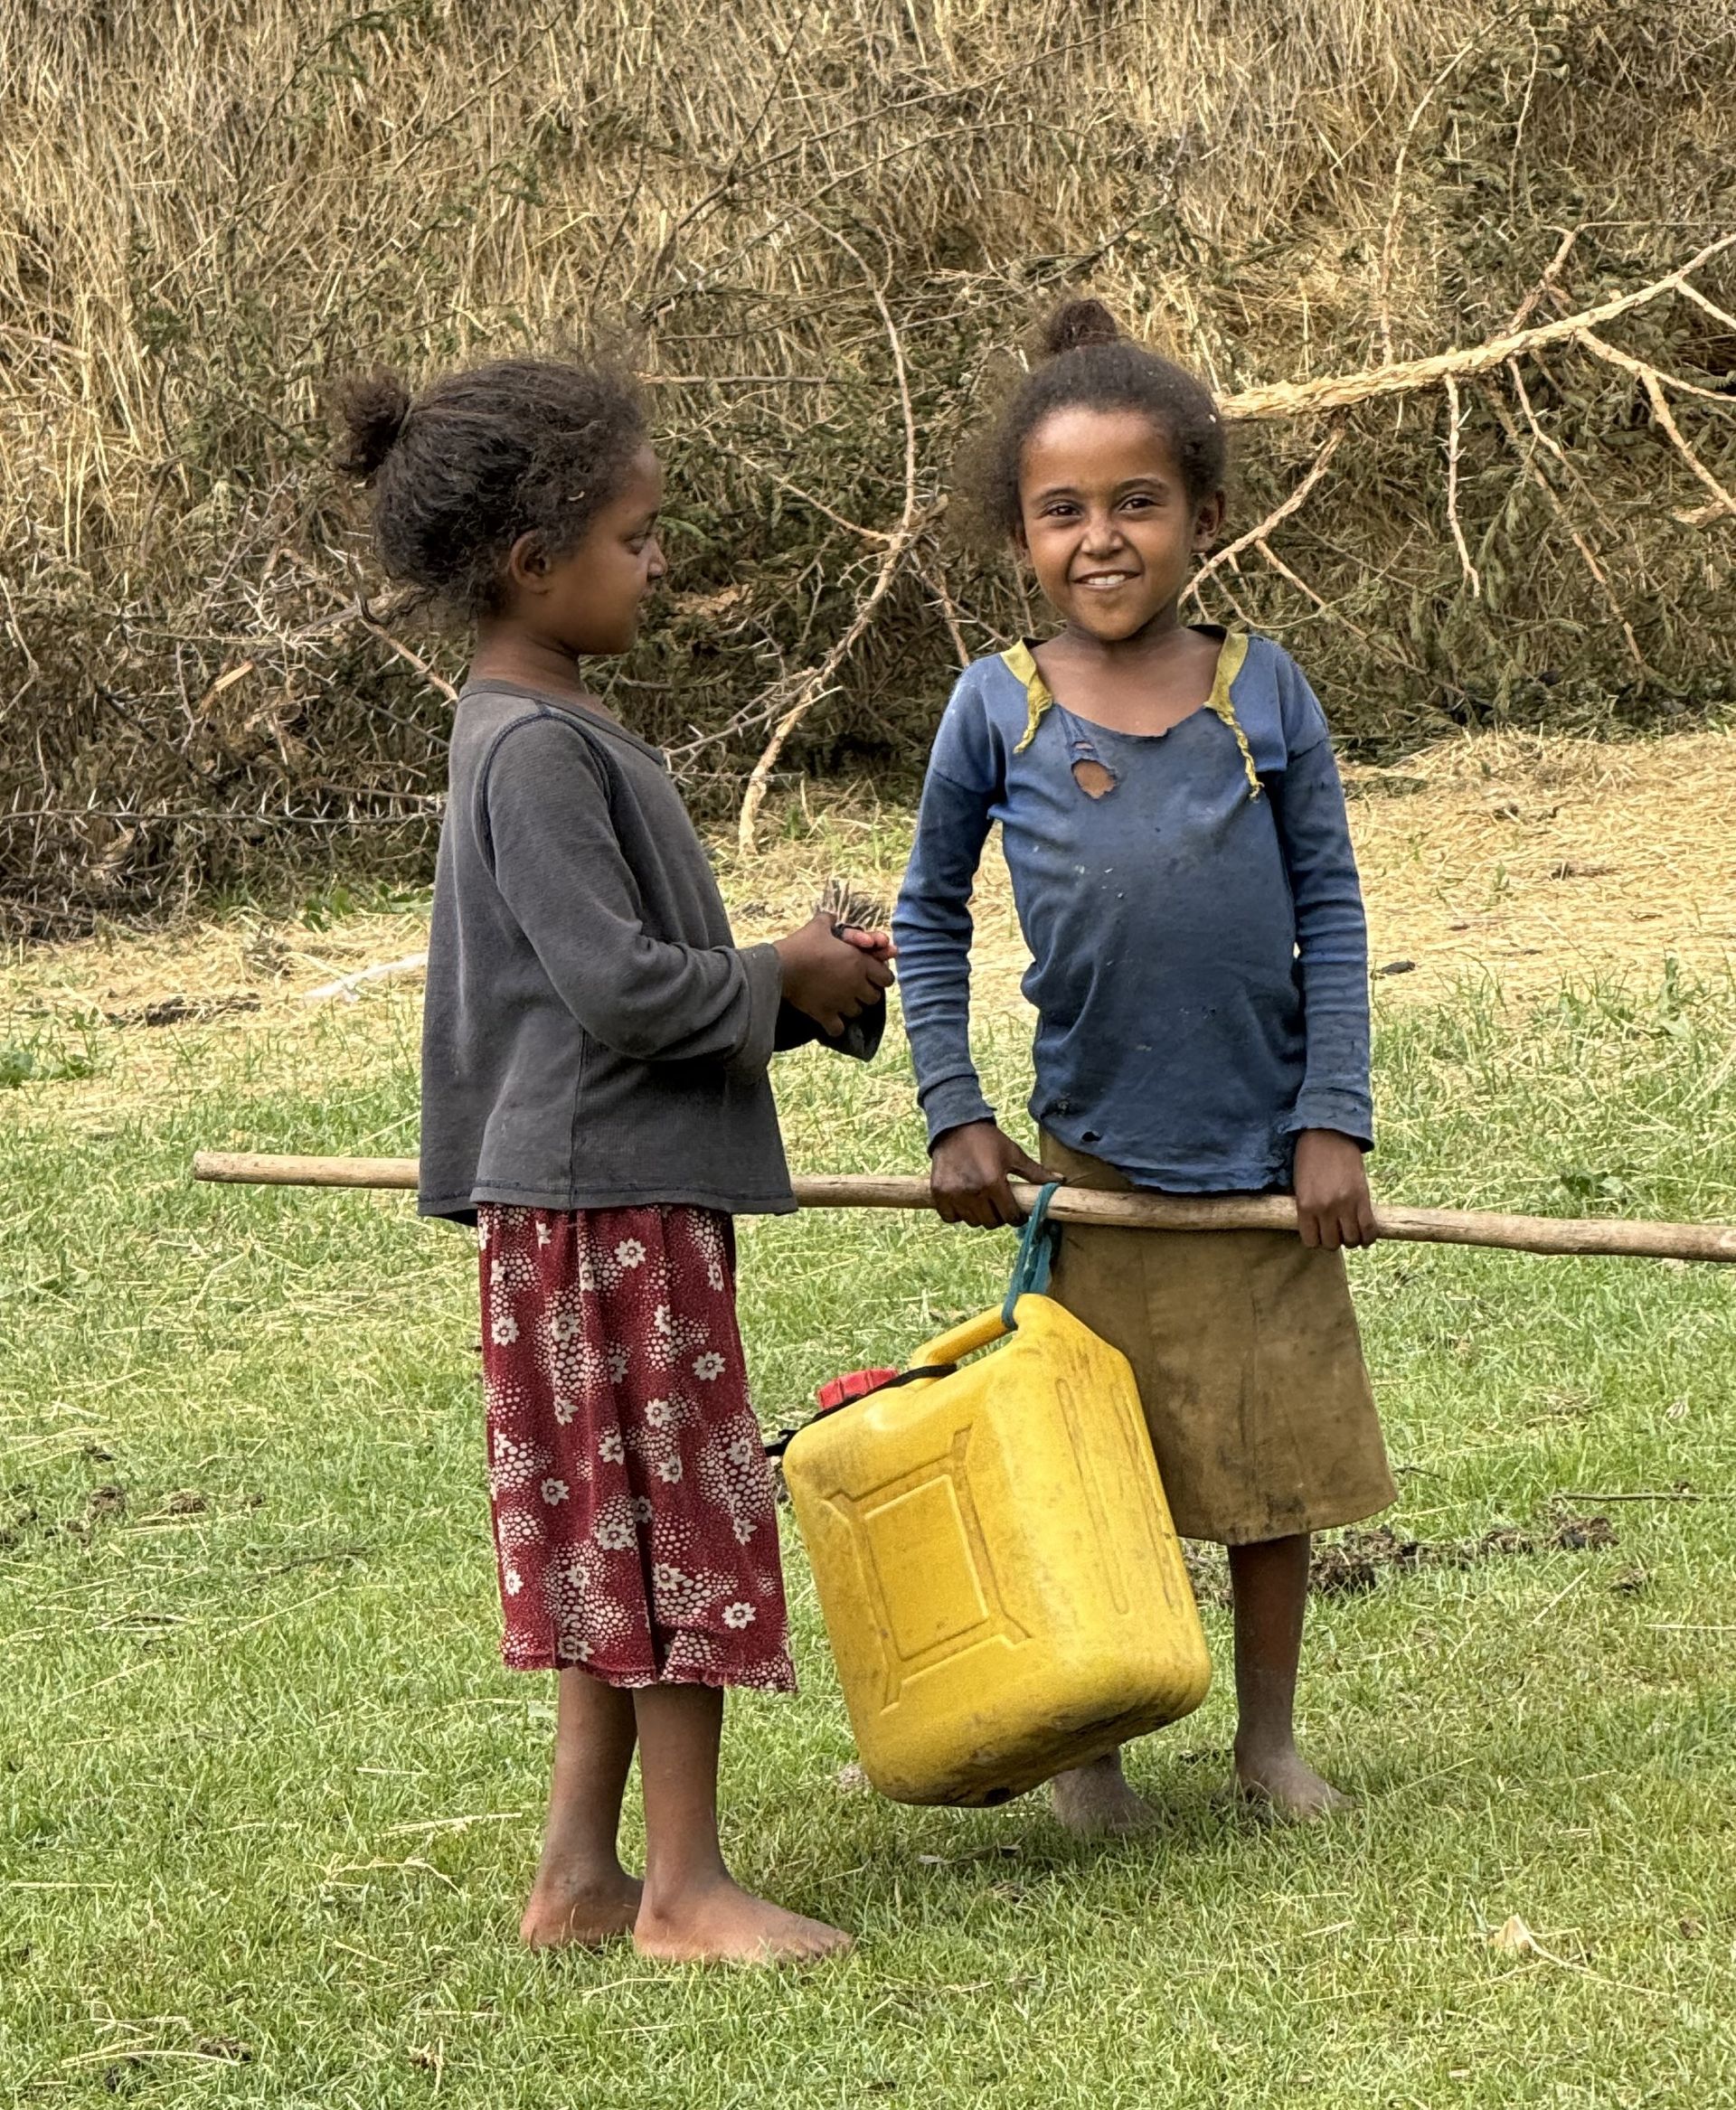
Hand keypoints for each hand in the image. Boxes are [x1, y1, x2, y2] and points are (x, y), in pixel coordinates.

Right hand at [773, 911, 893, 1036]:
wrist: (782, 967)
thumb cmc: (803, 944)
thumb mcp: (818, 926)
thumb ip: (829, 920)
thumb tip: (831, 916)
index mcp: (859, 962)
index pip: (887, 977)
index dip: (881, 976)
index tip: (871, 975)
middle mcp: (855, 984)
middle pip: (874, 997)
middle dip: (867, 993)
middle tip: (855, 988)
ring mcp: (841, 1002)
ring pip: (857, 1012)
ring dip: (851, 1007)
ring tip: (841, 1001)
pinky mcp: (825, 1014)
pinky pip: (838, 1029)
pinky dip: (835, 1026)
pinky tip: (829, 1019)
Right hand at [929, 1120, 1049, 1227]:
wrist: (955, 1125)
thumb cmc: (987, 1140)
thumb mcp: (1013, 1154)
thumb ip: (1035, 1172)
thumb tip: (1059, 1181)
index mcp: (993, 1182)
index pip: (1010, 1216)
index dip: (1017, 1217)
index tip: (1016, 1212)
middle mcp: (973, 1191)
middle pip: (991, 1222)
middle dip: (999, 1216)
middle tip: (999, 1205)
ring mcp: (953, 1194)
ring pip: (972, 1222)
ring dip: (979, 1215)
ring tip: (982, 1201)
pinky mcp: (938, 1193)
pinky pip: (950, 1218)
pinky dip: (958, 1214)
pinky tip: (964, 1201)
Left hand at [1292, 1128, 1377, 1249]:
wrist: (1328, 1135)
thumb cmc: (1310, 1158)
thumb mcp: (1300, 1186)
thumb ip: (1307, 1209)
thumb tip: (1317, 1230)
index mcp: (1305, 1206)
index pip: (1312, 1242)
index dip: (1317, 1240)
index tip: (1321, 1234)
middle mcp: (1325, 1209)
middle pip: (1332, 1243)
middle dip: (1334, 1240)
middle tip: (1337, 1231)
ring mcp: (1345, 1204)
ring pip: (1351, 1240)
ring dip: (1351, 1240)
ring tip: (1351, 1231)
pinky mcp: (1363, 1198)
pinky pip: (1368, 1229)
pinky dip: (1368, 1237)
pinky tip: (1366, 1235)